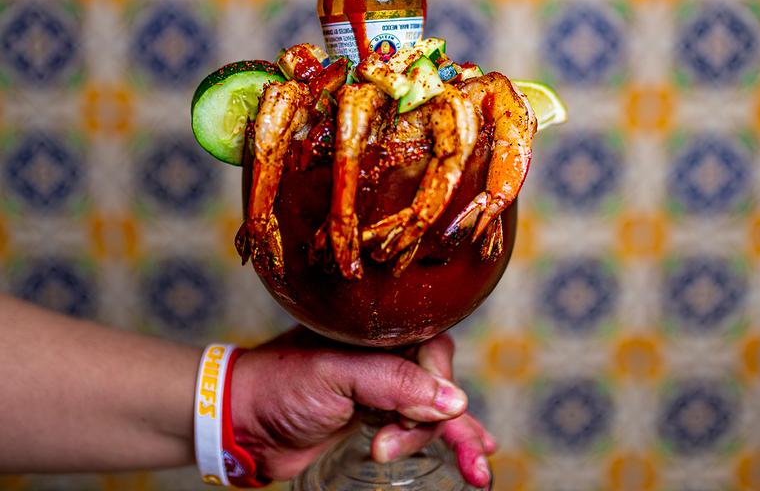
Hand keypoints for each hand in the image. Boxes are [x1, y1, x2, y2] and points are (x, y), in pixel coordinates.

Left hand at [230, 328, 495, 485]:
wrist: (242, 421)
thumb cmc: (281, 384)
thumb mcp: (336, 377)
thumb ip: (393, 384)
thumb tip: (454, 400)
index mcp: (377, 329)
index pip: (430, 348)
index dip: (436, 383)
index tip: (429, 414)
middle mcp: (386, 353)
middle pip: (437, 383)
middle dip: (447, 423)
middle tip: (461, 459)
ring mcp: (383, 386)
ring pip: (433, 410)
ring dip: (450, 438)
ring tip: (475, 473)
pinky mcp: (378, 417)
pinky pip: (420, 426)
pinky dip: (448, 439)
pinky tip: (476, 451)